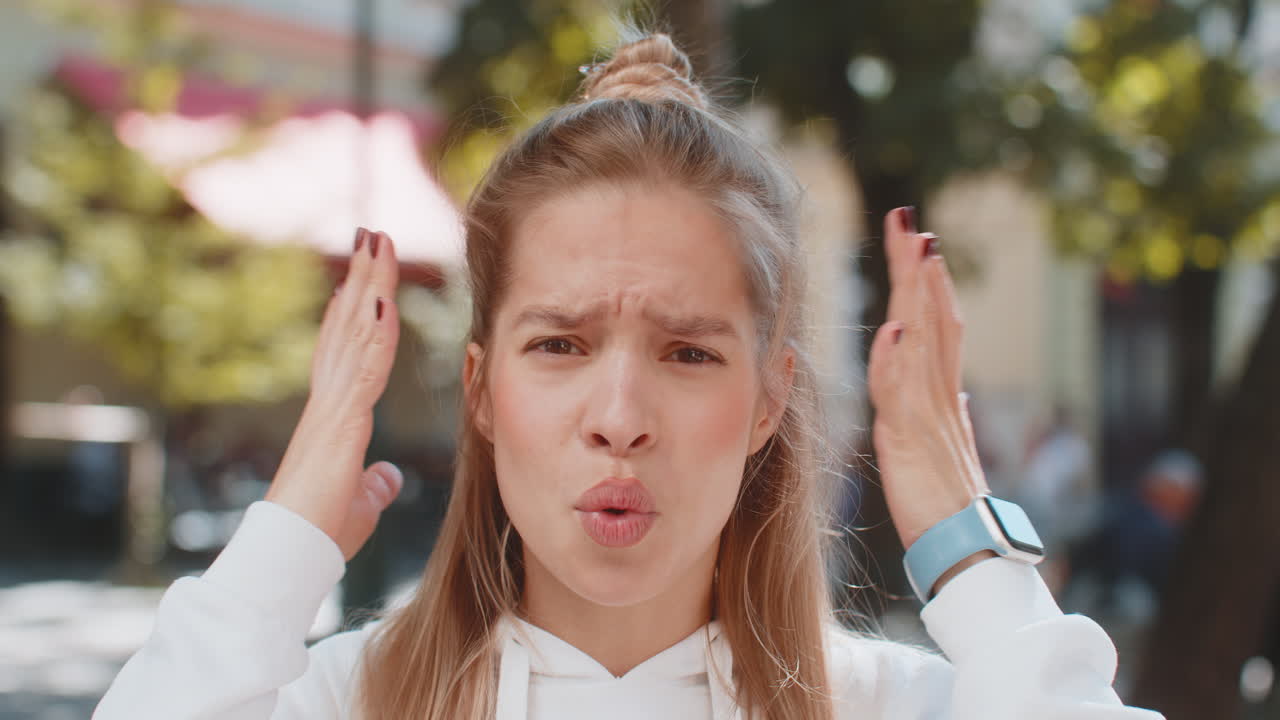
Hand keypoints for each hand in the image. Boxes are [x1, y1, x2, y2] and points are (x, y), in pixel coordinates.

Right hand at [265, 228, 402, 560]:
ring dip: (368, 287)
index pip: (346, 350)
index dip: (356, 310)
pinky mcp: (338, 424)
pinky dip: (375, 335)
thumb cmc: (317, 537)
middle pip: (347, 327)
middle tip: (373, 235)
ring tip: (378, 244)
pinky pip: (363, 370)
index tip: (365, 276)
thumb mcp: (358, 505)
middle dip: (362, 279)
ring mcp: (331, 409)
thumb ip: (372, 486)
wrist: (289, 557)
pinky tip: (385, 303)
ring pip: (353, 335)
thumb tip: (388, 476)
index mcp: (332, 417)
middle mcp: (328, 402)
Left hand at [867, 207, 988, 552]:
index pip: (936, 324)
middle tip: (911, 222)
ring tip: (914, 254)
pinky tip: (893, 332)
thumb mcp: (940, 446)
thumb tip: (959, 392)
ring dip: (917, 297)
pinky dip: (898, 362)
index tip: (918, 241)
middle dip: (920, 269)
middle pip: (932, 318)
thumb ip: (945, 413)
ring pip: (925, 343)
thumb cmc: (945, 501)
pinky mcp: (915, 439)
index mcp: (942, 393)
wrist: (965, 547)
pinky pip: (905, 395)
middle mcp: (941, 394)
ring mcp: (930, 413)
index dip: (927, 282)